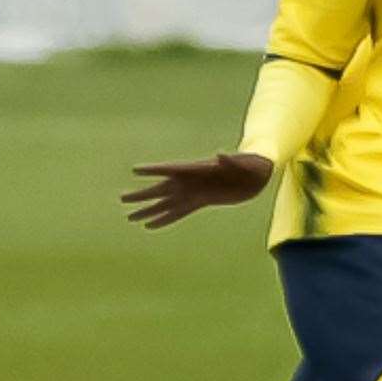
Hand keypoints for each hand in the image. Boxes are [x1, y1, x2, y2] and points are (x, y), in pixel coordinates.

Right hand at [121, 153, 272, 229]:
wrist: (259, 174)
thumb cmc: (251, 164)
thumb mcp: (242, 163)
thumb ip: (230, 160)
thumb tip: (220, 154)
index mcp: (199, 168)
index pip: (172, 168)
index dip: (154, 169)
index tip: (135, 169)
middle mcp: (192, 181)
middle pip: (162, 188)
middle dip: (143, 194)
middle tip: (122, 199)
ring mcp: (195, 192)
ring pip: (166, 203)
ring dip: (149, 210)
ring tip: (130, 217)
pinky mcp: (201, 201)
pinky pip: (179, 212)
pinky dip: (165, 220)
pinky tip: (150, 226)